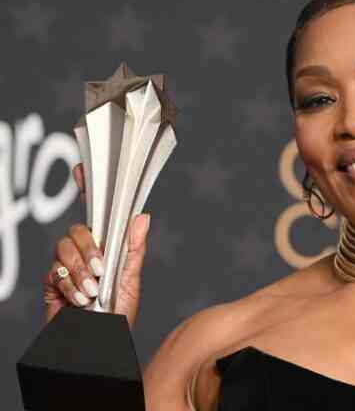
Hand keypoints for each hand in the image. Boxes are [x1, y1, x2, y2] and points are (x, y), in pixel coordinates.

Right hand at [43, 163, 150, 327]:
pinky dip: (70, 286)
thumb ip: (133, 249)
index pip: (98, 215)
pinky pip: (54, 272)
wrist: (98, 345)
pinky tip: (80, 300)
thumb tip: (142, 216)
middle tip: (101, 270)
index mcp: (107, 247)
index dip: (87, 189)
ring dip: (80, 271)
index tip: (81, 169)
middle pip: (77, 231)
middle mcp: (86, 253)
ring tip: (93, 291)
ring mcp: (67, 266)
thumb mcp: (130, 282)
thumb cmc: (117, 316)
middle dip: (89, 249)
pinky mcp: (52, 282)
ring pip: (63, 249)